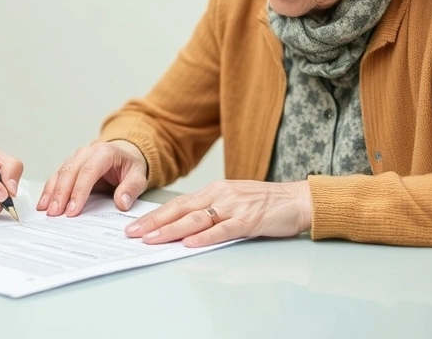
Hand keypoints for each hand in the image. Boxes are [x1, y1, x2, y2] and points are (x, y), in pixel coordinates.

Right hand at [38, 140, 147, 216]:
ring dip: (52, 193)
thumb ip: (131, 188)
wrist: (124, 153)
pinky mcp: (69, 165)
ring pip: (59, 173)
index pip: (88, 171)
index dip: (79, 191)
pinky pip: (56, 176)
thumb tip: (121, 203)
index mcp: (104, 153)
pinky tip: (44, 204)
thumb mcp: (138, 175)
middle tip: (56, 213)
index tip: (73, 210)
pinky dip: (49, 190)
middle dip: (61, 194)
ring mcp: (75, 158)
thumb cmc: (129, 165)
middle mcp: (86, 153)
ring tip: (47, 211)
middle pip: (70, 172)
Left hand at [125, 180, 311, 246]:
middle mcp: (221, 195)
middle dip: (154, 223)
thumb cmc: (266, 202)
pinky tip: (189, 243)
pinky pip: (222, 230)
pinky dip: (204, 237)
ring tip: (152, 239)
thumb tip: (185, 228)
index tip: (136, 225)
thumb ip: (211, 211)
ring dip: (171, 230)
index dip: (155, 215)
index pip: (178, 203)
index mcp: (215, 190)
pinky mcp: (249, 220)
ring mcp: (234, 207)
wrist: (298, 199)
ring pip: (196, 219)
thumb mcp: (234, 200)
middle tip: (133, 233)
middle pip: (181, 210)